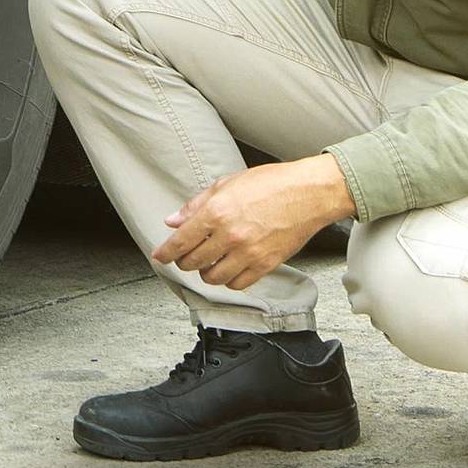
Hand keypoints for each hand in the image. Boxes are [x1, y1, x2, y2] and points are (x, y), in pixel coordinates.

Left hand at [150, 156, 355, 292]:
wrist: (308, 193)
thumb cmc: (271, 183)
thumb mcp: (227, 184)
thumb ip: (196, 205)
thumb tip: (173, 220)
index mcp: (217, 212)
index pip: (180, 241)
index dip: (165, 252)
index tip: (160, 256)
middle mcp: (230, 235)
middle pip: (193, 262)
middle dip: (184, 261)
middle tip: (185, 255)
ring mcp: (248, 253)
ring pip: (212, 278)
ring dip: (206, 272)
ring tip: (209, 261)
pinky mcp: (265, 265)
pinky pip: (237, 284)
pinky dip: (228, 279)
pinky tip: (229, 267)